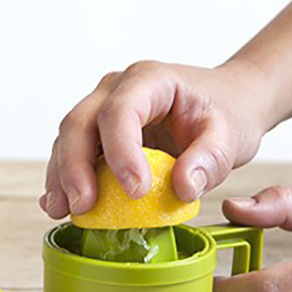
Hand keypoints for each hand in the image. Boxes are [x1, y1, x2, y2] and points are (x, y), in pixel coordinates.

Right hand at [40, 59, 272, 218]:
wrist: (227, 102)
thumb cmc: (228, 111)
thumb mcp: (231, 135)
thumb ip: (211, 160)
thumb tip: (182, 188)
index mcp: (150, 79)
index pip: (121, 111)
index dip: (121, 151)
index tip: (135, 190)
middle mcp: (116, 88)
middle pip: (80, 122)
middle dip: (75, 167)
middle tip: (82, 206)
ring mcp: (102, 108)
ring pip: (69, 138)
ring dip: (62, 177)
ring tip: (63, 211)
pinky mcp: (99, 133)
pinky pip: (74, 153)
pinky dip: (66, 180)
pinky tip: (60, 205)